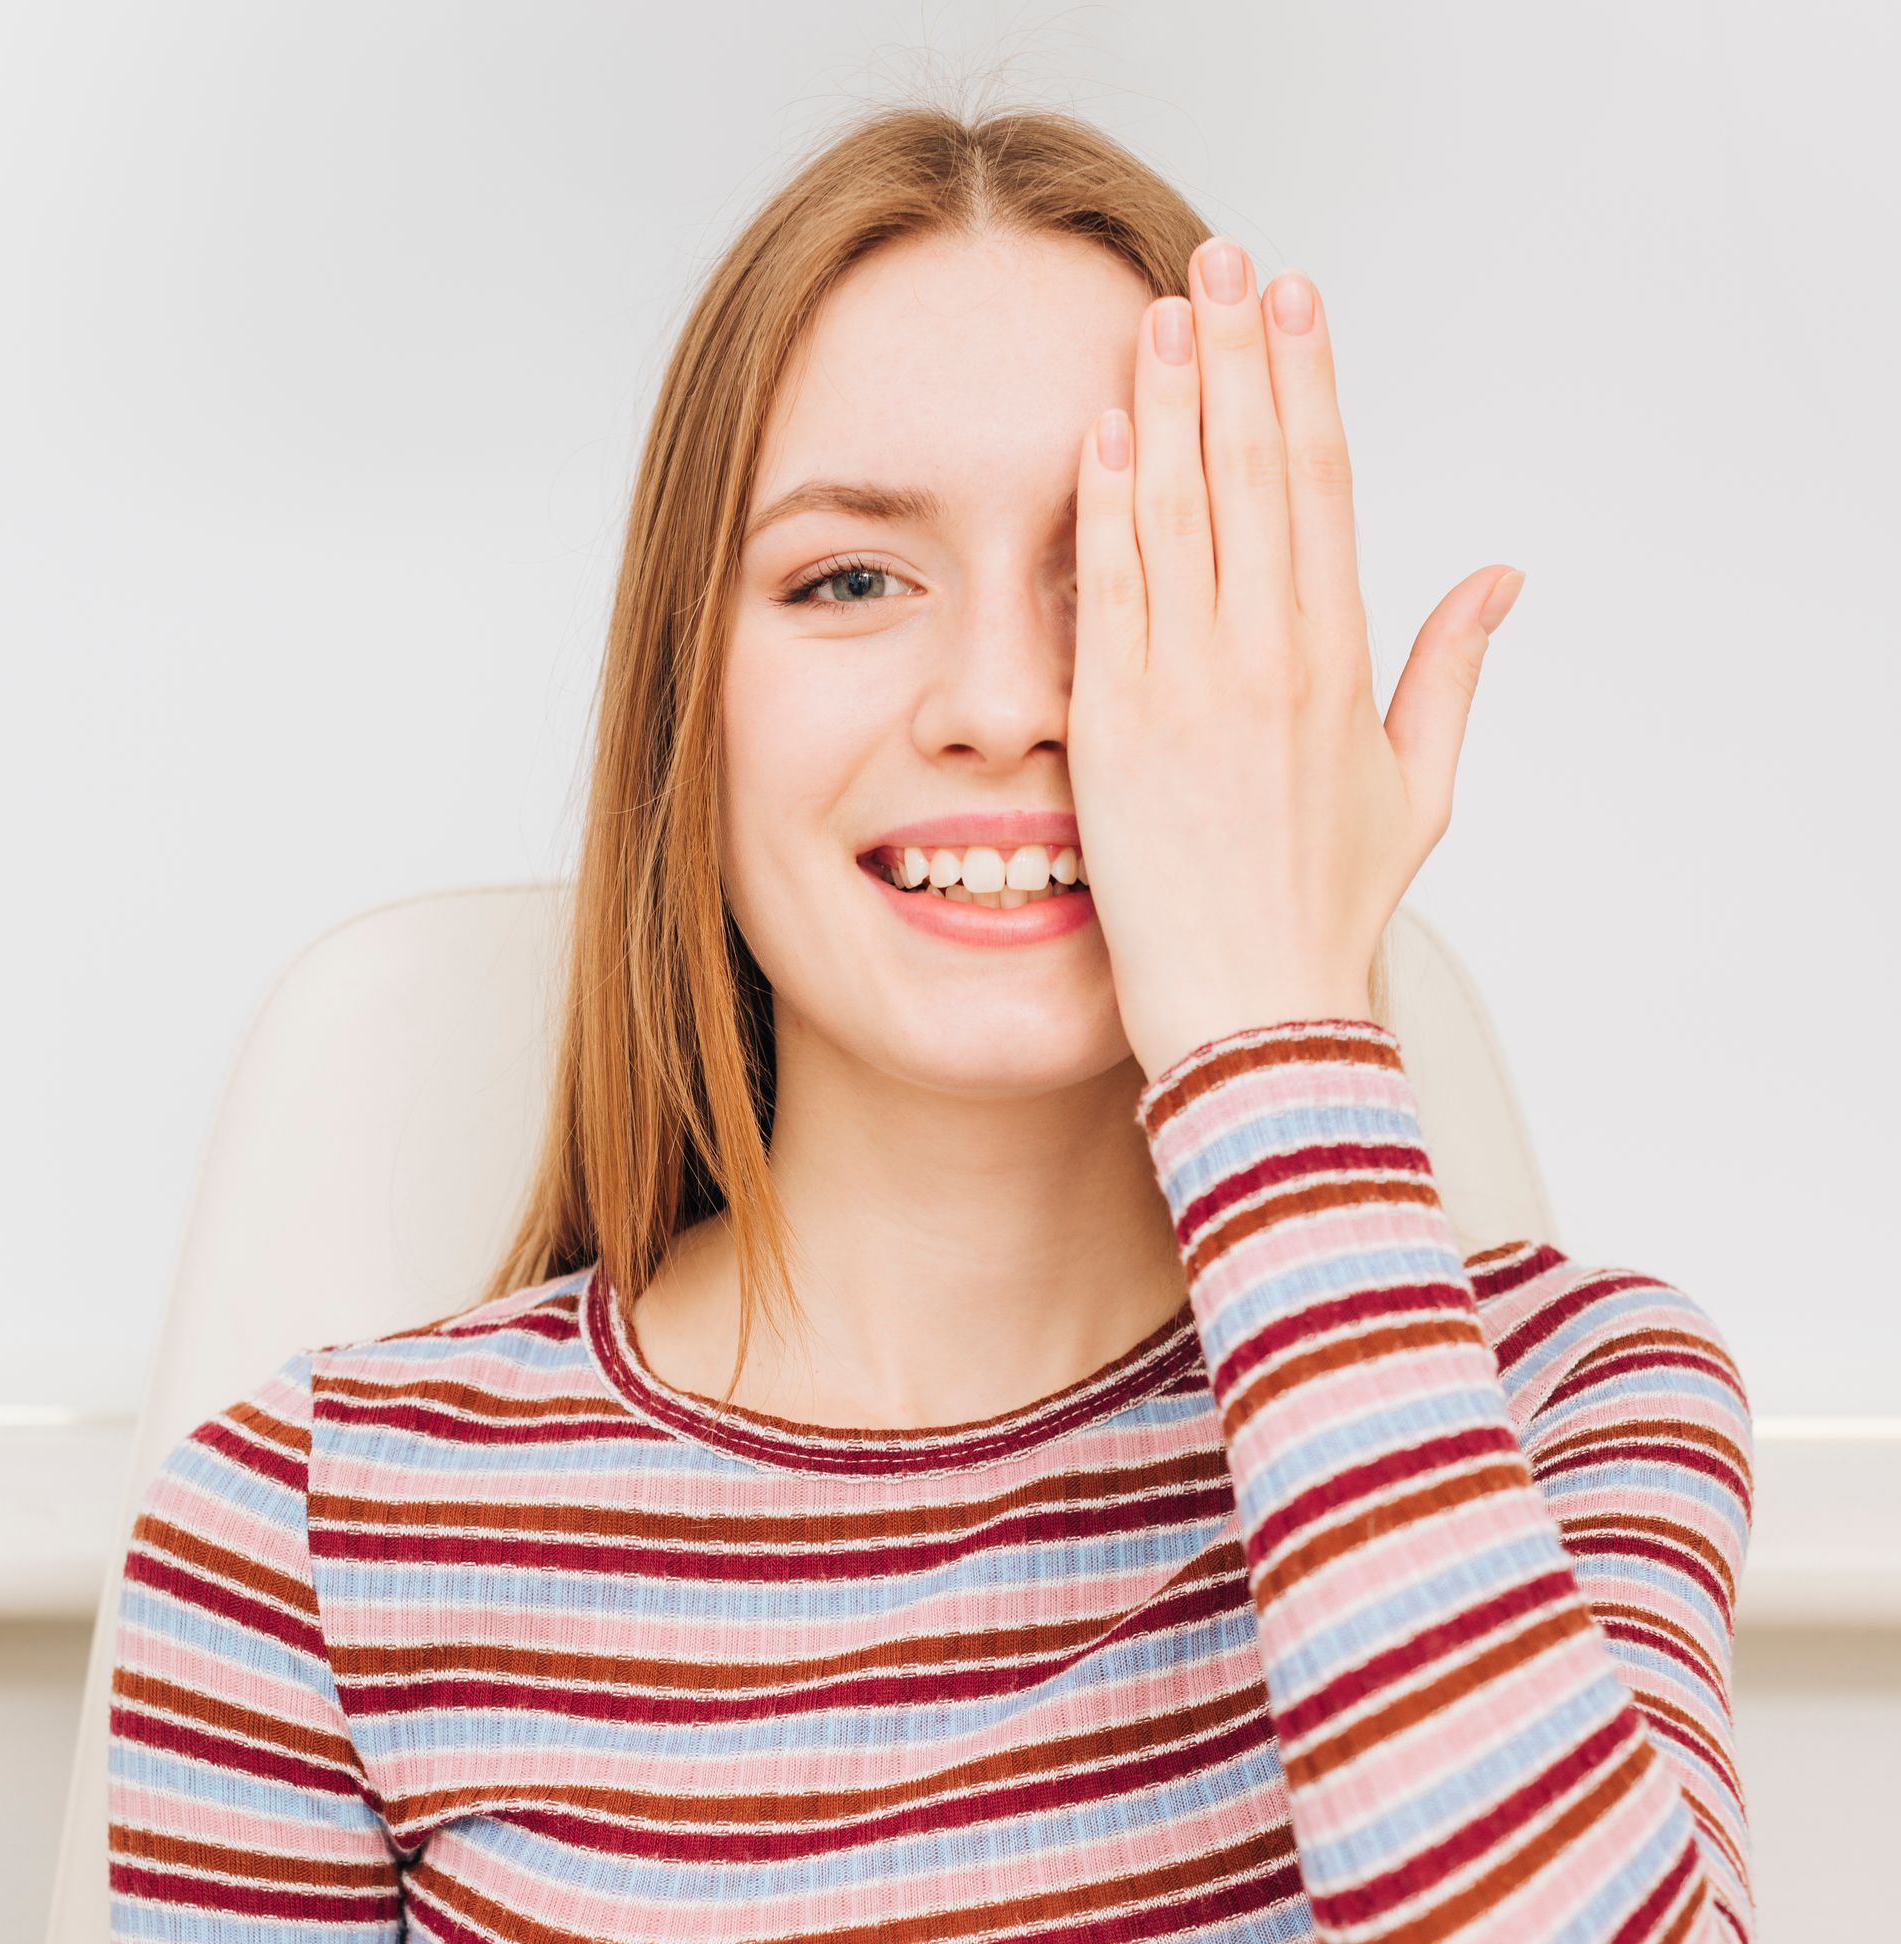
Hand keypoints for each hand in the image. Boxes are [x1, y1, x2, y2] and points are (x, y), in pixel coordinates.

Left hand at [1068, 242, 1523, 1083]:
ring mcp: (1186, 692)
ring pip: (1178, 512)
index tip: (1292, 300)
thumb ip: (1451, 671)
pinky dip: (1106, 506)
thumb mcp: (1419, 793)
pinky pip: (1108, 594)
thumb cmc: (1326, 917)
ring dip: (1170, 400)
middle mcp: (1267, 660)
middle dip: (1237, 355)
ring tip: (1161, 309)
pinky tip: (1106, 426)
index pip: (1324, 485)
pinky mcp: (1114, 733)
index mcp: (1340, 663)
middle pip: (1253, 470)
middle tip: (1220, 262)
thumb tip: (1499, 577)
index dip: (1305, 381)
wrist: (1255, 1020)